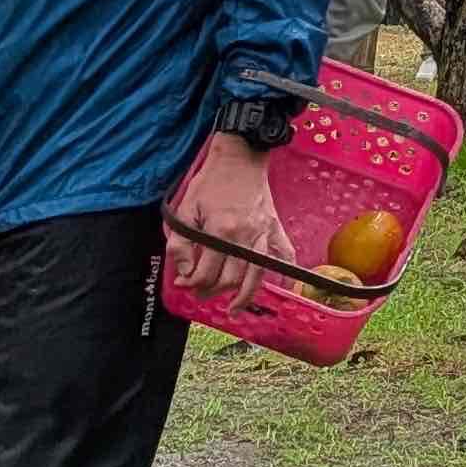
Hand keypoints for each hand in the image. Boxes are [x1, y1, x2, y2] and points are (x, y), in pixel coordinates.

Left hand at [166, 133, 292, 307]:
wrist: (239, 158)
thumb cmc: (210, 183)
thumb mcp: (185, 210)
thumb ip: (180, 244)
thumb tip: (184, 271)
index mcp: (220, 232)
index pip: (206, 272)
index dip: (191, 283)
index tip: (183, 283)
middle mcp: (245, 237)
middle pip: (230, 278)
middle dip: (212, 291)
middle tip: (201, 293)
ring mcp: (263, 233)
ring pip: (257, 275)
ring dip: (246, 296)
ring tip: (235, 308)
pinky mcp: (275, 228)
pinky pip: (285, 255)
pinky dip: (285, 274)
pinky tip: (282, 287)